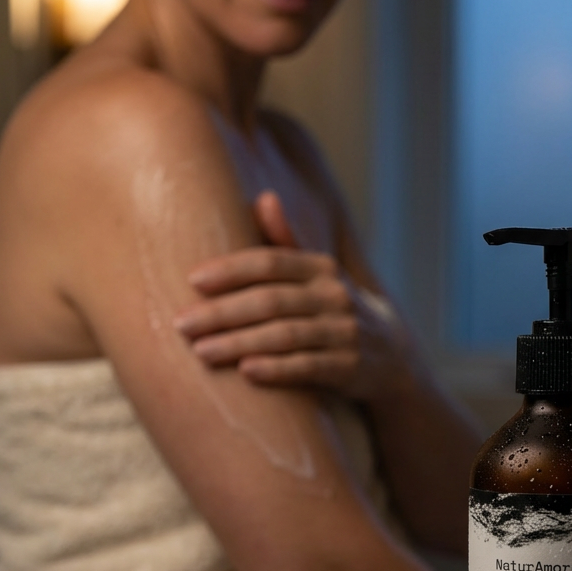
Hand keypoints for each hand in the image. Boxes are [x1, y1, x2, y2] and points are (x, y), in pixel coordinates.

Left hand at [175, 191, 411, 400]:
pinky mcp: (351, 368)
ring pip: (286, 335)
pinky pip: (309, 368)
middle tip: (181, 325)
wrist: (391, 356)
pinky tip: (246, 373)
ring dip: (240, 343)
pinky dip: (278, 369)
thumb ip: (286, 242)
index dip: (231, 270)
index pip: (271, 262)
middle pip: (271, 300)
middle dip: (222, 312)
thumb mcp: (317, 275)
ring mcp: (345, 332)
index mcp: (321, 268)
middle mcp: (335, 296)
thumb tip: (264, 197)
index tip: (192, 280)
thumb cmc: (332, 310)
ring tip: (201, 352)